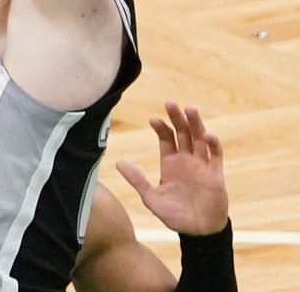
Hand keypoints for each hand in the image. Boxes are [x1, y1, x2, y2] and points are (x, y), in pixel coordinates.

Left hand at [116, 102, 228, 235]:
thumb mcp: (151, 197)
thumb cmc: (174, 214)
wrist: (197, 231)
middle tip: (170, 102)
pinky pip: (216, 156)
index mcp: (170, 163)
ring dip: (196, 124)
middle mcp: (186, 160)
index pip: (166, 139)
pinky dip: (213, 145)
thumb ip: (137, 179)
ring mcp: (202, 165)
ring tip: (190, 109)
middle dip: (177, 118)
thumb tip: (118, 162)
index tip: (153, 119)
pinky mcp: (216, 175)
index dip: (161, 128)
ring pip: (199, 139)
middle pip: (182, 133)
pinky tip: (208, 135)